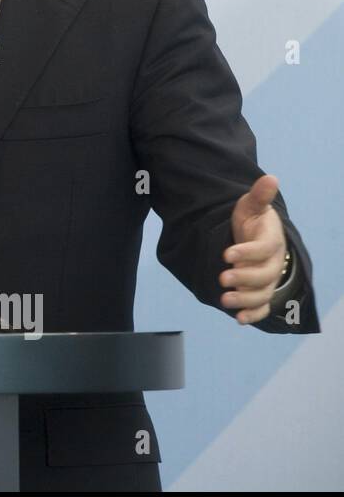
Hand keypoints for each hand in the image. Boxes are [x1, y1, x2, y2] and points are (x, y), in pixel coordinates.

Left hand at [221, 174, 287, 324]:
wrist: (256, 238)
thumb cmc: (252, 222)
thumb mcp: (251, 206)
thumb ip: (258, 197)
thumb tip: (270, 178)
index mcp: (271, 241)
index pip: (264, 248)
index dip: (247, 252)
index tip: (227, 254)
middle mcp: (273, 263)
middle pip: (264, 275)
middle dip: (244, 278)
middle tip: (222, 278)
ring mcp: (268, 280)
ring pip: (262, 293)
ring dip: (245, 299)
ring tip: (225, 299)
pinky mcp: (262, 292)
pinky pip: (262, 307)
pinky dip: (253, 314)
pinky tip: (239, 319)